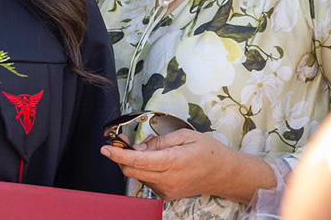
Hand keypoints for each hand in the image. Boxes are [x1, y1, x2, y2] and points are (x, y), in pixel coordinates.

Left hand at [99, 129, 273, 203]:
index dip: (118, 154)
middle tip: (120, 143)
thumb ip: (159, 141)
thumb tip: (139, 147)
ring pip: (138, 176)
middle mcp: (168, 180)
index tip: (105, 148)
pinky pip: (147, 181)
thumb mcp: (185, 136)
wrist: (225, 174)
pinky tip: (156, 161)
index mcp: (173, 162)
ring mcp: (167, 190)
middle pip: (132, 171)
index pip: (137, 160)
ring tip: (148, 150)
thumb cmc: (208, 152)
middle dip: (121, 157)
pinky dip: (144, 169)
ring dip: (133, 163)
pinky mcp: (167, 195)